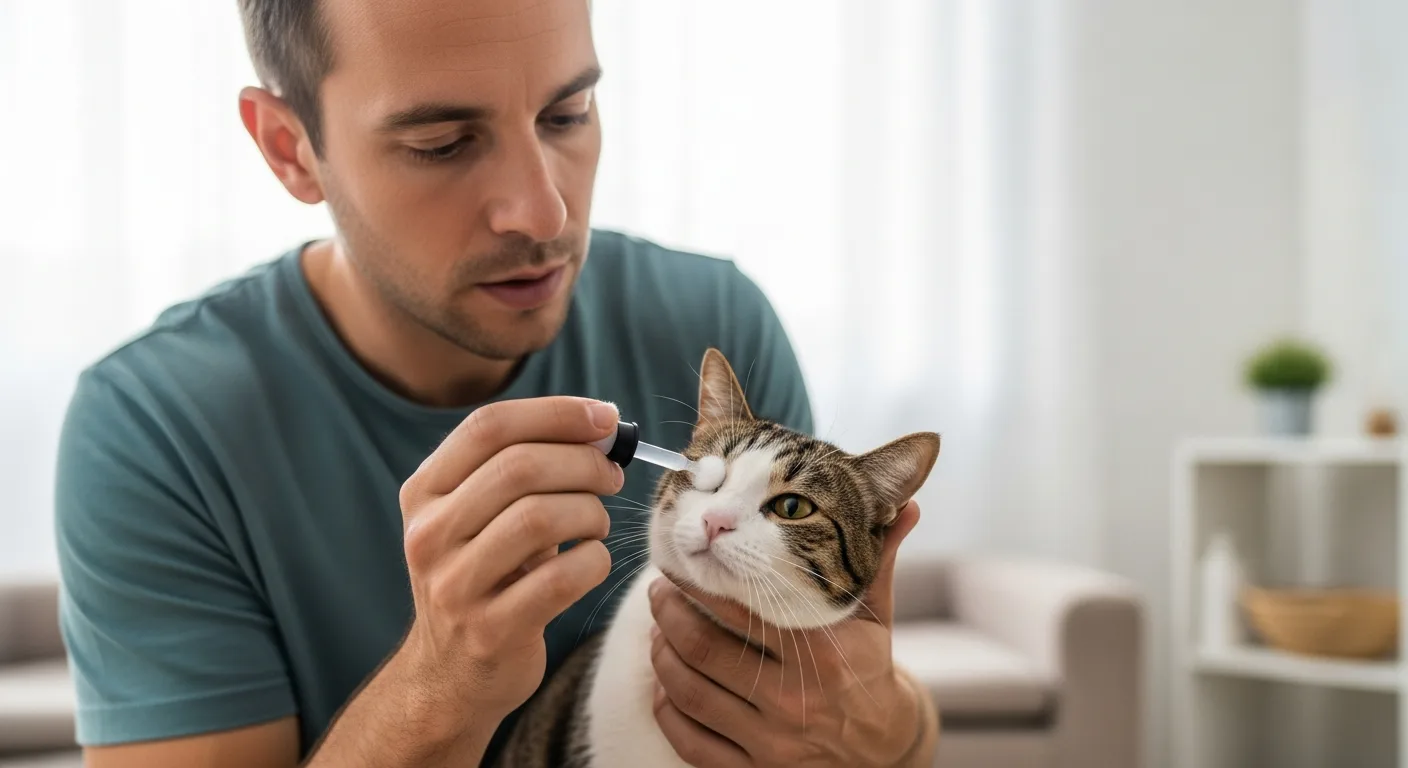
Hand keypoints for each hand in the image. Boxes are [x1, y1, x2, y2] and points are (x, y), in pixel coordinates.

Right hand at [394, 397, 624, 730]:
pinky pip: (562, 577)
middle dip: (583, 463)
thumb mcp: (479, 519)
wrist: (449, 677)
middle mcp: (429, 535)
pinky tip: (592, 562)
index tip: (604, 418)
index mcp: (424, 493)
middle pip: (520, 467)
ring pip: (541, 517)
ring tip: (597, 523)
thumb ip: (525, 469)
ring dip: (591, 512)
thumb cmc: (484, 578)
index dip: (556, 413)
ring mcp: (455, 585)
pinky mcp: (490, 630)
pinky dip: (594, 561)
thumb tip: (600, 423)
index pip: (489, 427)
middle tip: (613, 475)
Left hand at [648, 501, 934, 767]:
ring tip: (657, 631)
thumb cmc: (869, 669)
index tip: (678, 566)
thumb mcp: (874, 617)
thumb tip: (904, 506)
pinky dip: (668, 710)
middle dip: (668, 615)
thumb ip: (876, 561)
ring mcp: (771, 743)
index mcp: (821, 654)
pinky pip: (690, 742)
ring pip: (689, 694)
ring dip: (662, 657)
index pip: (739, 612)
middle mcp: (792, 700)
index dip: (696, 586)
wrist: (884, 748)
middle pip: (702, 650)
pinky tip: (664, 685)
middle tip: (658, 593)